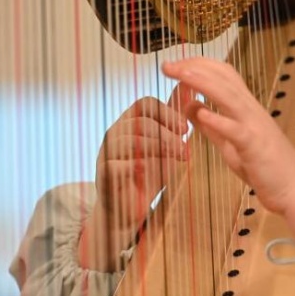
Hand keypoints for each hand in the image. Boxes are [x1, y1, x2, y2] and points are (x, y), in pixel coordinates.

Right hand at [78, 90, 188, 269]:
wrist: (130, 208)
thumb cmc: (150, 173)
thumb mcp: (168, 145)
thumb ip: (176, 119)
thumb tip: (191, 87)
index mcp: (131, 121)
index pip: (146, 103)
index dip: (168, 113)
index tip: (185, 129)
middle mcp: (116, 132)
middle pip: (141, 121)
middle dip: (168, 134)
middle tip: (185, 149)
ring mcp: (107, 152)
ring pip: (129, 139)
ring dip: (158, 148)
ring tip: (178, 159)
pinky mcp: (103, 174)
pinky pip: (115, 164)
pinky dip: (135, 165)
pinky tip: (149, 169)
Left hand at [162, 57, 294, 273]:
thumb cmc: (265, 168)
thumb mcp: (230, 144)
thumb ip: (211, 126)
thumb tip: (190, 106)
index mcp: (245, 108)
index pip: (223, 74)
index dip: (198, 65)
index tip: (175, 65)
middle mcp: (251, 110)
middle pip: (224, 78)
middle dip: (194, 67)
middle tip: (167, 65)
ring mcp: (254, 126)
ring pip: (229, 96)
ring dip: (203, 83)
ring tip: (181, 75)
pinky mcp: (255, 146)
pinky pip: (235, 130)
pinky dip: (218, 120)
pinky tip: (200, 114)